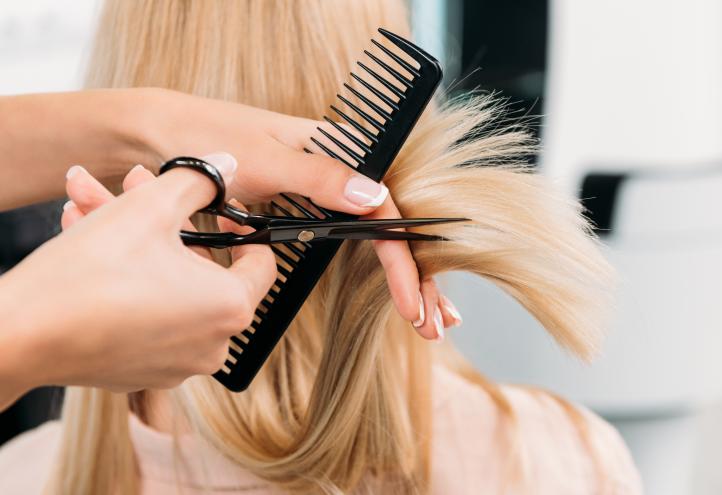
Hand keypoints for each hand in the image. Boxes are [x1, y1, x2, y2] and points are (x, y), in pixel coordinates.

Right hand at [0, 156, 274, 405]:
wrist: (20, 334)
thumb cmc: (90, 274)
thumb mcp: (150, 207)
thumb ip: (199, 181)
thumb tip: (226, 165)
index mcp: (230, 308)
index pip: (261, 262)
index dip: (240, 226)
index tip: (217, 210)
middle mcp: (212, 344)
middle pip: (199, 266)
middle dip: (162, 219)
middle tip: (131, 186)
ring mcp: (175, 363)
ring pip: (165, 284)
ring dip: (132, 239)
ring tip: (87, 203)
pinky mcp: (139, 369)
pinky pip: (144, 311)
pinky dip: (123, 277)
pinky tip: (82, 236)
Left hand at [134, 89, 455, 331]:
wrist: (158, 133)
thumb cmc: (207, 137)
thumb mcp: (263, 160)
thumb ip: (320, 176)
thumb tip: (377, 196)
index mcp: (337, 150)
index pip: (385, 212)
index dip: (403, 262)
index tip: (411, 304)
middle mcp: (338, 171)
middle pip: (391, 229)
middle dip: (418, 277)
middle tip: (434, 325)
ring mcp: (323, 191)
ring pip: (376, 239)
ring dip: (404, 277)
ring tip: (427, 318)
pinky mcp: (305, 207)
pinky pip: (350, 240)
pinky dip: (376, 271)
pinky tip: (400, 294)